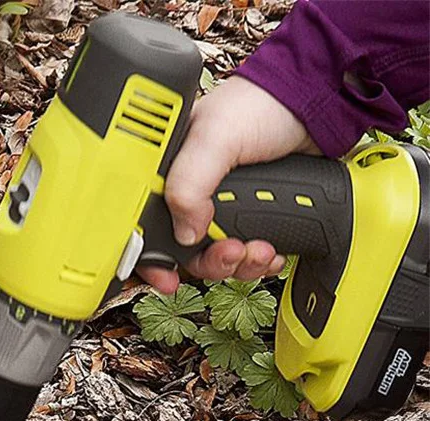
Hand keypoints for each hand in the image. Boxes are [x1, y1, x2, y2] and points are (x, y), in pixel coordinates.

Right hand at [136, 76, 319, 293]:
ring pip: (216, 258)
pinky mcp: (249, 216)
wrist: (315, 104)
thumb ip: (190, 183)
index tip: (167, 277)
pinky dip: (258, 261)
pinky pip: (245, 255)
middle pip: (184, 252)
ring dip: (239, 264)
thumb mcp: (216, 137)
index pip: (144, 225)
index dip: (151, 258)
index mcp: (167, 173)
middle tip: (232, 253)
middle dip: (211, 262)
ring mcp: (220, 208)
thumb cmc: (262, 103)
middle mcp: (190, 194)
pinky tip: (271, 249)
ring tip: (260, 249)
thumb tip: (185, 234)